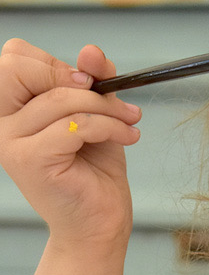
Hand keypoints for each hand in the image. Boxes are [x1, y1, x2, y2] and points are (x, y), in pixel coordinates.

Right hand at [0, 39, 140, 247]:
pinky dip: (109, 126)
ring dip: (108, 108)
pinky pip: (75, 125)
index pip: (14, 57)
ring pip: (61, 98)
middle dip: (74, 78)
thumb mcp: (97, 114)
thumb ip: (93, 82)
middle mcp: (1, 124)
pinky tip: (129, 137)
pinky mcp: (31, 161)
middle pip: (19, 67)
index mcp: (10, 109)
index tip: (89, 84)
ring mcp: (11, 143)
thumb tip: (91, 51)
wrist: (100, 223)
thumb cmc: (95, 170)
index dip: (55, 63)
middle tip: (110, 100)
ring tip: (130, 123)